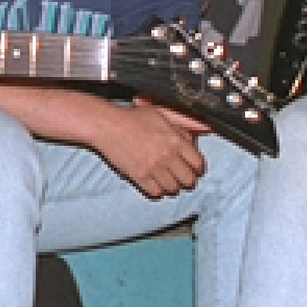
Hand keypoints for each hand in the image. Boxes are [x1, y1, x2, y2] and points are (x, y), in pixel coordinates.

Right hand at [91, 101, 207, 199]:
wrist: (108, 126)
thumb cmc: (134, 118)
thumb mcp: (162, 114)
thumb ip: (182, 126)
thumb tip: (198, 136)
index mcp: (175, 140)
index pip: (198, 164)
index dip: (198, 169)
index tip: (195, 169)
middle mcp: (166, 155)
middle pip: (188, 180)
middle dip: (188, 180)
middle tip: (182, 177)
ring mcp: (152, 168)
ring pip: (173, 189)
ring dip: (172, 186)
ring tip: (168, 179)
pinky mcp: (139, 176)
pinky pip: (156, 193)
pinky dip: (158, 190)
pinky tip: (155, 183)